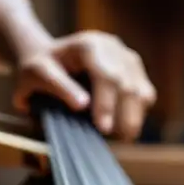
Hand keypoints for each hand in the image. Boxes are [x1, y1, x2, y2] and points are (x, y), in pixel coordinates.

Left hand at [12, 31, 156, 141]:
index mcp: (90, 45)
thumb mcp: (37, 74)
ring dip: (133, 119)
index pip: (107, 76)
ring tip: (119, 137)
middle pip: (129, 85)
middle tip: (112, 139)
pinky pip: (146, 96)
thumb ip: (58, 86)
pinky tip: (122, 127)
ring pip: (142, 92)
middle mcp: (113, 47)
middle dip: (124, 117)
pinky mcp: (135, 72)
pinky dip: (137, 114)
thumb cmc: (39, 68)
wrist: (48, 59)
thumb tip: (83, 105)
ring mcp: (127, 58)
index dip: (107, 104)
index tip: (103, 129)